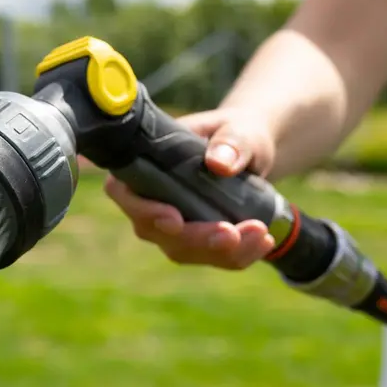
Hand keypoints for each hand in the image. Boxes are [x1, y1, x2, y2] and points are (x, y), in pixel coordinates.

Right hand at [103, 108, 277, 269]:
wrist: (252, 151)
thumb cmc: (236, 133)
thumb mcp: (239, 129)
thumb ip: (231, 142)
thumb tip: (218, 164)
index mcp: (145, 163)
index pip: (122, 192)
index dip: (142, 209)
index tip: (174, 219)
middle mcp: (150, 200)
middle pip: (155, 231)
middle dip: (195, 237)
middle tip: (231, 233)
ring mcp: (170, 226)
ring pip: (184, 250)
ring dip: (222, 251)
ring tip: (260, 233)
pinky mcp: (195, 242)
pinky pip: (212, 258)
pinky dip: (239, 255)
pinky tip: (264, 242)